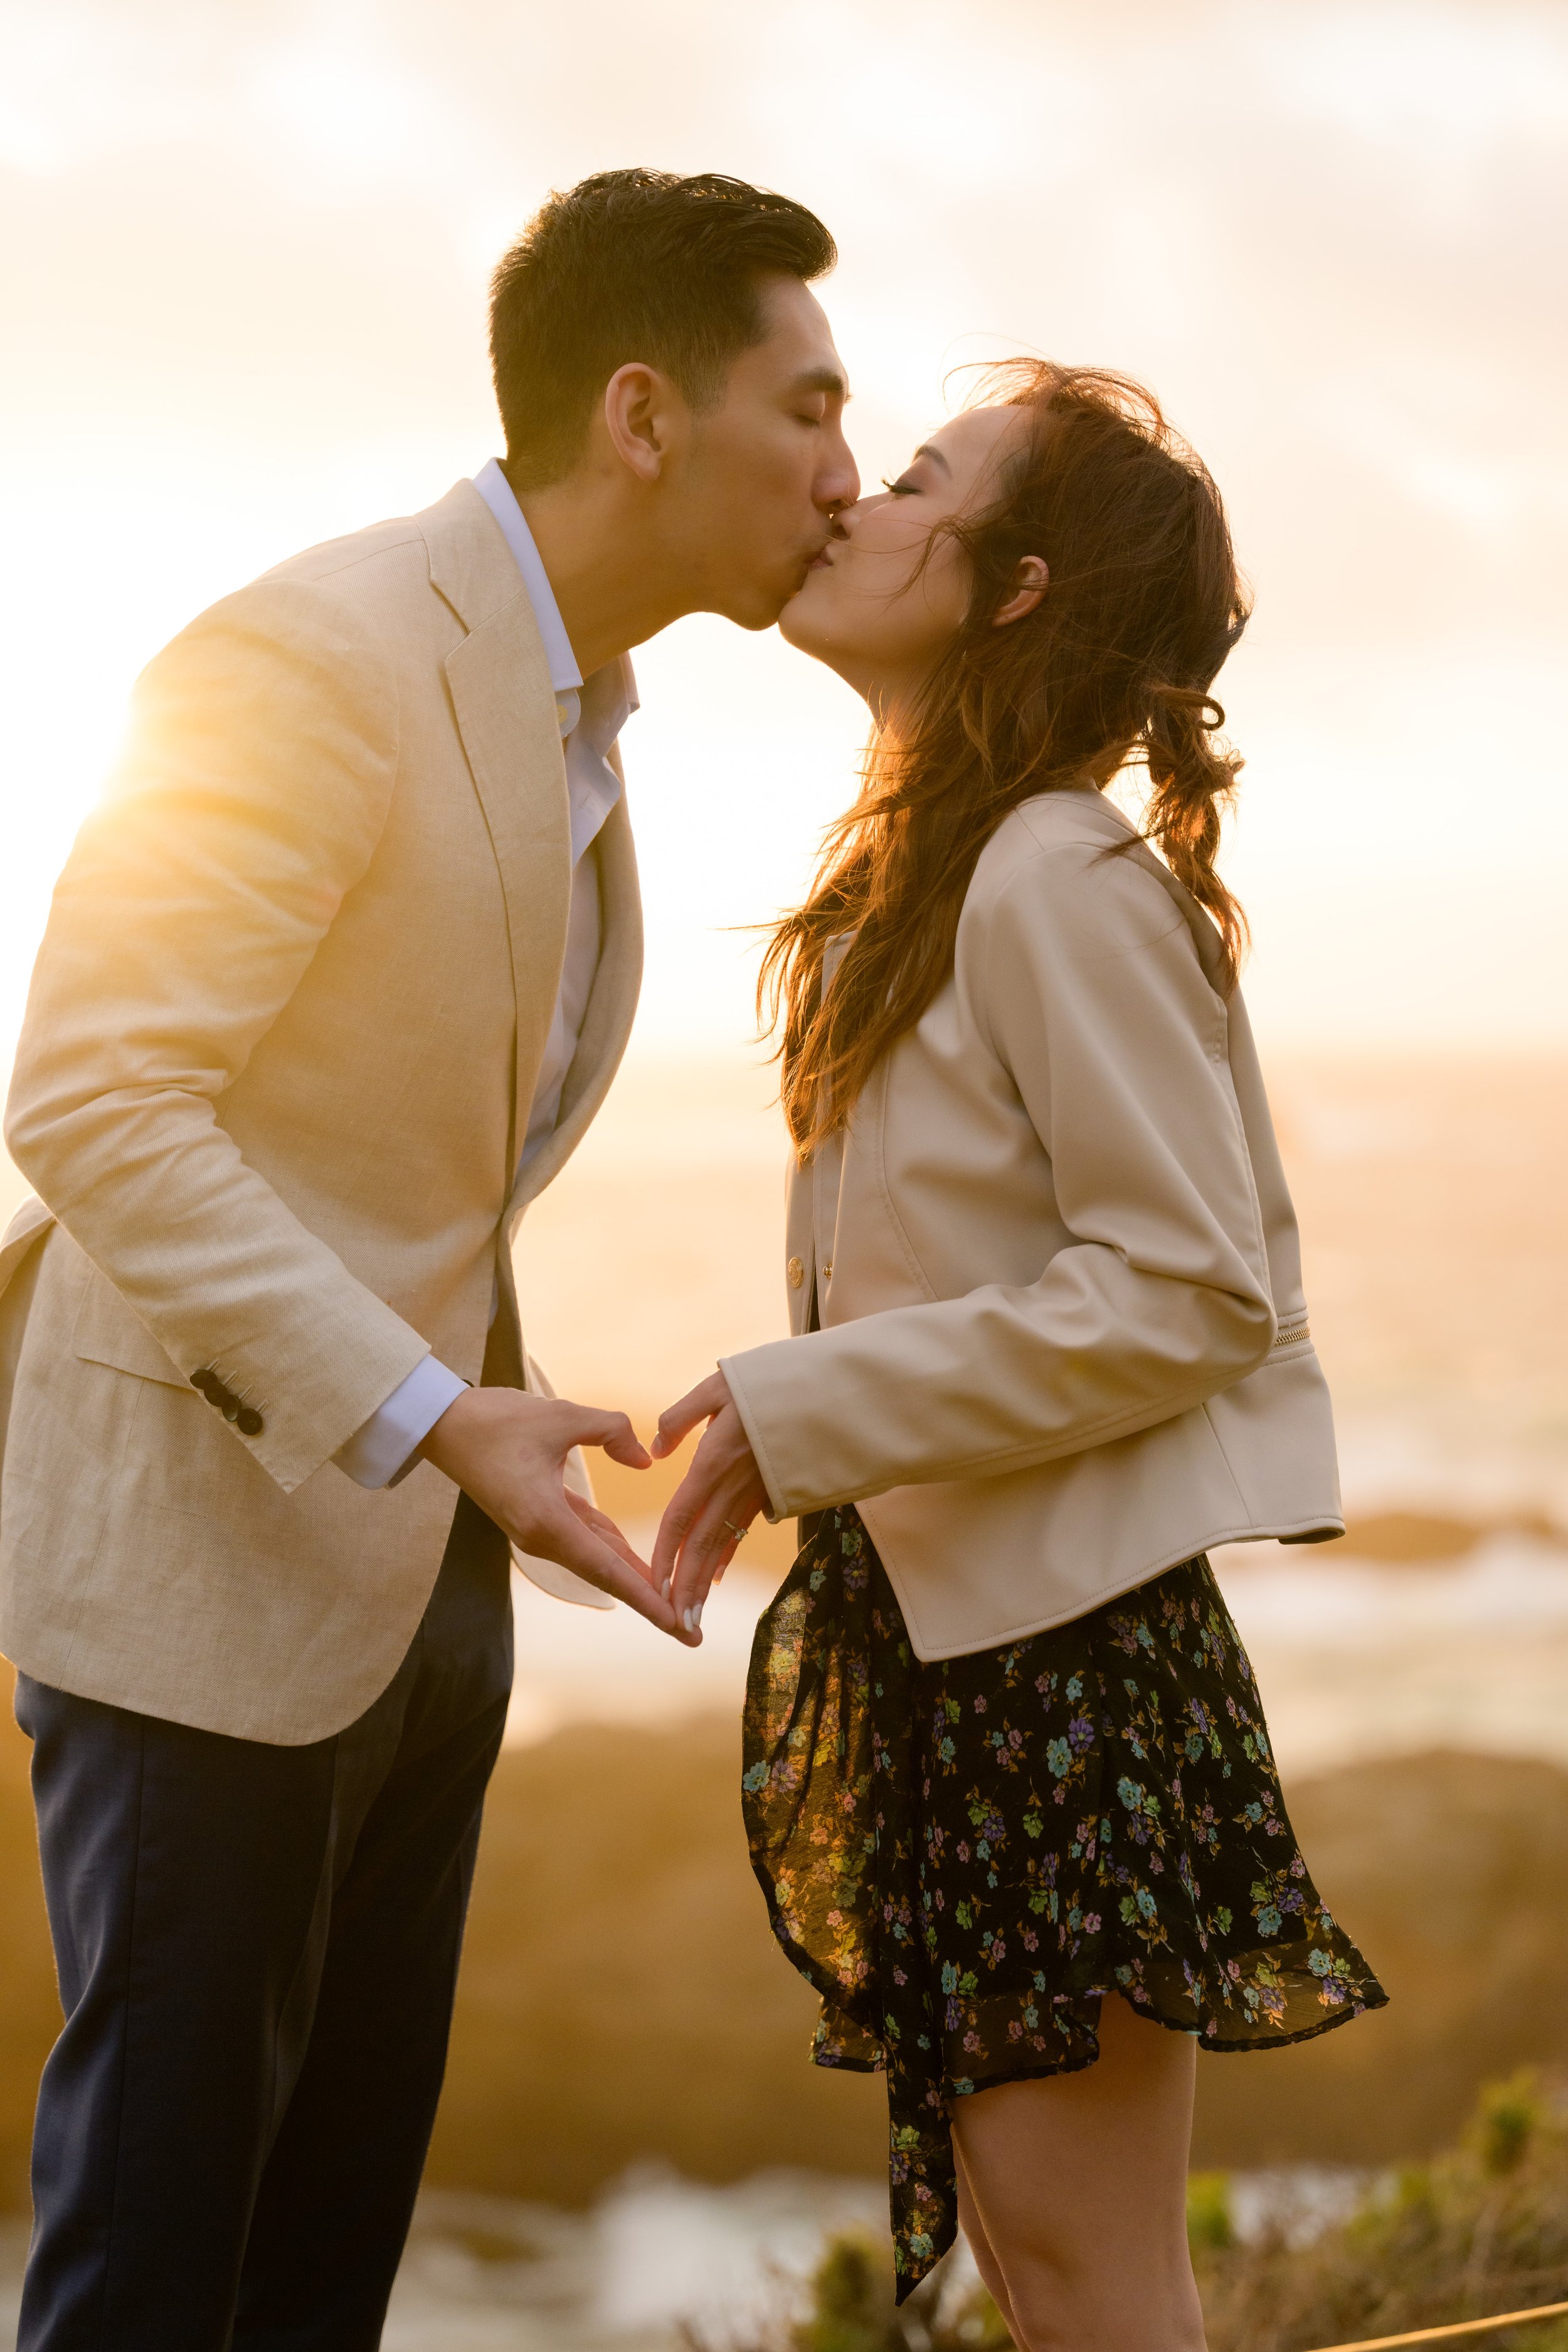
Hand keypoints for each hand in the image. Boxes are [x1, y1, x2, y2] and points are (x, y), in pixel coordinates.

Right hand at [419, 1387, 692, 1644]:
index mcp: (547, 1521)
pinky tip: (641, 1563)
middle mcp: (543, 1537)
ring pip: (599, 1559)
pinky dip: (614, 1552)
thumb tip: (646, 1461)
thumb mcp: (560, 1416)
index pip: (608, 1569)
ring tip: (675, 1602)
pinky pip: (585, 1539)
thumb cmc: (495, 1420)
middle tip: (692, 1633)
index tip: (676, 1626)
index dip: (646, 1598)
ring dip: (635, 1580)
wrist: (441, 1425)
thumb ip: (612, 1431)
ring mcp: (539, 1530)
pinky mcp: (538, 1516)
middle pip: (608, 1576)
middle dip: (651, 1603)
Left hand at [651, 1371, 770, 1638]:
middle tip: (674, 1624)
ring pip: (724, 1542)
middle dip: (688, 1585)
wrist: (831, 1389)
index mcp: (715, 1460)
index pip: (682, 1516)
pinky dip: (728, 1554)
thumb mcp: (718, 1386)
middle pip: (703, 1542)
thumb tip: (656, 1449)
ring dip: (706, 1581)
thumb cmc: (769, 1381)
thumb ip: (681, 1417)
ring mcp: (756, 1490)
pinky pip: (744, 1528)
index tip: (653, 1586)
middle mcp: (734, 1483)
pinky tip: (717, 1577)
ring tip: (693, 1616)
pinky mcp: (773, 1489)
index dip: (666, 1553)